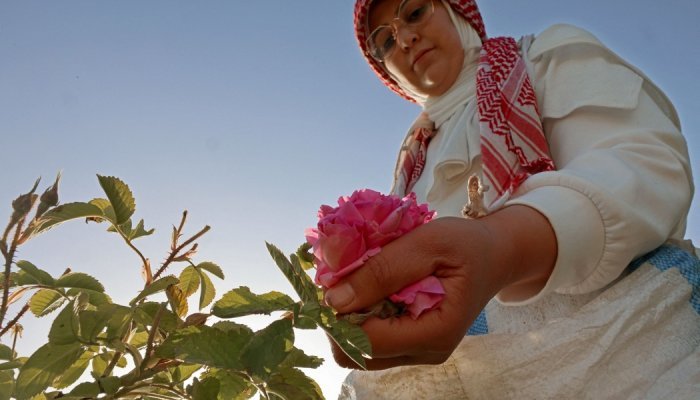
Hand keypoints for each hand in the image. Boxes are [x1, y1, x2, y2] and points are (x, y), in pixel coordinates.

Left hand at [325, 205, 556, 369]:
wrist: (495, 254)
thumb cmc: (466, 245)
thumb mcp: (427, 243)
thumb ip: (382, 270)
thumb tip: (333, 300)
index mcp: (436, 332)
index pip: (366, 342)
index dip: (339, 315)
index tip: (330, 280)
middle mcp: (426, 352)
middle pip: (357, 354)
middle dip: (339, 317)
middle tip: (340, 278)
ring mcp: (419, 351)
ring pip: (360, 350)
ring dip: (348, 316)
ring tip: (357, 279)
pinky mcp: (412, 343)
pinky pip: (373, 339)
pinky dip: (361, 315)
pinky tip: (369, 287)